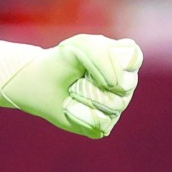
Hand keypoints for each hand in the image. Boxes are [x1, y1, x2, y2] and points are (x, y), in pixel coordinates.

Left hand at [0, 35, 142, 137]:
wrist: (38, 83)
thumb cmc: (60, 62)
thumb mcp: (78, 46)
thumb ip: (102, 54)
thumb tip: (115, 85)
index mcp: (122, 61)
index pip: (133, 58)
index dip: (112, 59)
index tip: (88, 58)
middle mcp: (123, 85)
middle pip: (125, 85)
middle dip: (94, 80)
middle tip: (78, 77)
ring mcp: (115, 106)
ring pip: (114, 106)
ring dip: (85, 96)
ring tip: (73, 90)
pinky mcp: (103, 125)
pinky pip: (101, 123)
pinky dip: (80, 114)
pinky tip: (72, 106)